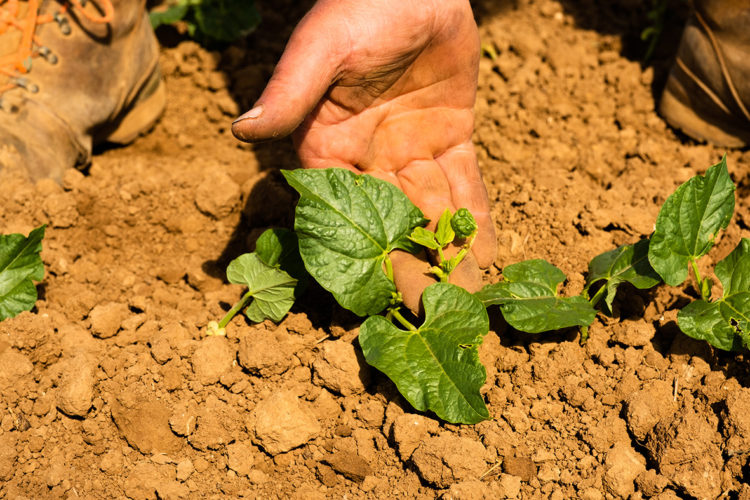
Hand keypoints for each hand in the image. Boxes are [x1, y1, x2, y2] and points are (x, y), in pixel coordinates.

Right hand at [232, 0, 495, 311]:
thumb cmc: (360, 4)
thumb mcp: (322, 45)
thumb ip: (292, 90)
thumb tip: (243, 129)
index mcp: (325, 147)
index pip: (341, 213)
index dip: (362, 255)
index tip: (380, 296)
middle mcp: (366, 159)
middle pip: (391, 224)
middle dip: (414, 267)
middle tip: (439, 312)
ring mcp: (411, 152)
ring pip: (433, 211)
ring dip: (453, 254)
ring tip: (474, 298)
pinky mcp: (450, 138)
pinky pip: (466, 185)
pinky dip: (478, 220)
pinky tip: (492, 255)